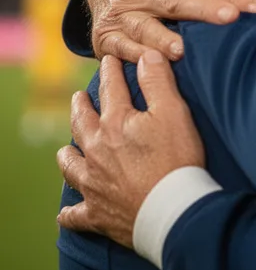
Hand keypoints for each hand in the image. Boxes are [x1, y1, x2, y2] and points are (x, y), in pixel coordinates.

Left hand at [57, 52, 204, 248]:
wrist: (172, 209)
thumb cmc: (177, 158)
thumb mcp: (174, 112)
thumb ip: (158, 81)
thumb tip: (145, 55)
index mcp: (115, 123)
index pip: (111, 89)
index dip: (111, 71)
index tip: (109, 60)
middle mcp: (96, 151)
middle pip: (82, 124)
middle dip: (80, 107)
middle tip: (78, 98)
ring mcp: (94, 183)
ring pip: (71, 166)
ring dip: (68, 156)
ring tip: (65, 150)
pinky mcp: (97, 213)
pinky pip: (76, 215)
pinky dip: (70, 213)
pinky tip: (65, 213)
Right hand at [89, 0, 255, 62]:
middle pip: (178, 0)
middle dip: (205, 9)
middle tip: (231, 18)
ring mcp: (123, 12)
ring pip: (144, 25)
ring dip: (162, 38)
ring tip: (182, 50)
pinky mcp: (106, 36)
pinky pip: (120, 47)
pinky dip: (133, 56)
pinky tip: (151, 64)